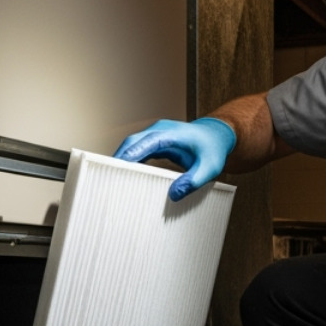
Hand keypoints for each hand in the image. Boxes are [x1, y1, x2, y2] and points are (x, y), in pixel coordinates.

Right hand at [112, 117, 236, 200]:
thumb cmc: (213, 149)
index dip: (133, 153)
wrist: (217, 136)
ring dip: (122, 159)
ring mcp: (155, 134)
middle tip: (108, 176)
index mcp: (172, 134)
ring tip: (111, 178)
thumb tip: (174, 195)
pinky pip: (137, 149)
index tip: (120, 165)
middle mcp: (160, 130)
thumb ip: (193, 181)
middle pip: (133, 142)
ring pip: (132, 145)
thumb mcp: (209, 168)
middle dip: (120, 157)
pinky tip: (125, 175)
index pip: (148, 142)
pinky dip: (129, 160)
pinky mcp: (153, 141)